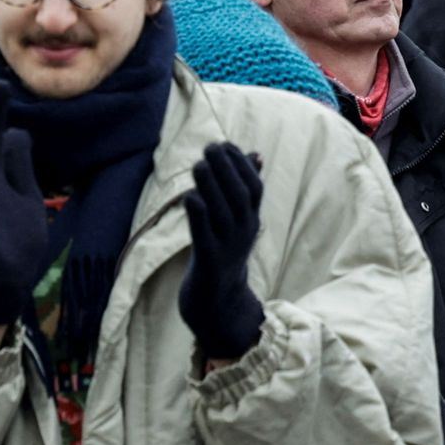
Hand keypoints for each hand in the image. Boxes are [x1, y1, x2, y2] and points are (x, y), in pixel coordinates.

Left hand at [177, 143, 265, 364]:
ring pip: (222, 212)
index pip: (255, 186)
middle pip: (240, 195)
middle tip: (209, 147)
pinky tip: (189, 197)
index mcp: (252, 220)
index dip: (241, 163)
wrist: (216, 299)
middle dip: (227, 168)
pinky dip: (198, 214)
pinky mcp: (209, 261)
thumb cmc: (224, 249)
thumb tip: (255, 153)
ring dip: (211, 186)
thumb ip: (245, 188)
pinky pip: (204, 234)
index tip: (224, 144)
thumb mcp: (238, 219)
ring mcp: (228, 247)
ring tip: (198, 165)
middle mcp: (244, 232)